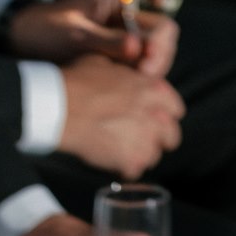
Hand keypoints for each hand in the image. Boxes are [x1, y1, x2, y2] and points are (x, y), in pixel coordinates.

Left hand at [6, 0, 178, 77]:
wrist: (23, 41)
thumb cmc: (46, 29)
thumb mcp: (76, 35)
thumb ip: (106, 41)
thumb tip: (136, 48)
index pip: (159, 17)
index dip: (159, 39)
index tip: (147, 56)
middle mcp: (130, 16)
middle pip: (162, 39)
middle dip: (157, 58)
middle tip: (143, 77)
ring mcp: (124, 38)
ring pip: (153, 57)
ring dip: (150, 72)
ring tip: (136, 87)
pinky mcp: (116, 57)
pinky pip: (136, 69)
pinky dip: (137, 80)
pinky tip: (129, 91)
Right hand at [57, 55, 185, 177]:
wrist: (59, 107)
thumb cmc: (77, 81)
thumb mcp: (107, 62)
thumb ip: (127, 74)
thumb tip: (127, 75)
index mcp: (153, 89)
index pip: (176, 109)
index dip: (163, 115)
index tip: (151, 119)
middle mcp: (155, 114)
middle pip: (172, 137)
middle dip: (159, 140)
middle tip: (139, 140)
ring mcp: (143, 140)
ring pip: (153, 157)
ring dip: (140, 156)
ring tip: (122, 152)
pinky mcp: (128, 161)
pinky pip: (134, 173)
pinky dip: (124, 170)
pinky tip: (112, 163)